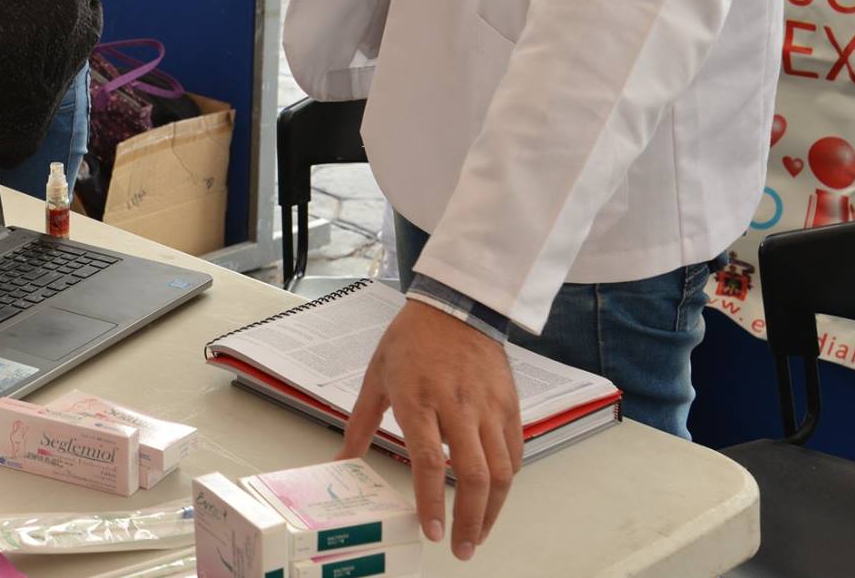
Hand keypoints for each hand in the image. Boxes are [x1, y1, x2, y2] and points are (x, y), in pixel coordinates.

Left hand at [340, 299, 523, 560]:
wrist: (455, 306)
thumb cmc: (411, 340)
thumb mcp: (376, 377)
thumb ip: (359, 425)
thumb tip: (340, 462)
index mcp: (419, 399)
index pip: (430, 461)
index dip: (432, 501)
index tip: (431, 531)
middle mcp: (457, 405)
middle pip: (474, 475)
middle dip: (469, 521)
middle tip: (460, 548)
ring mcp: (487, 405)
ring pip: (501, 470)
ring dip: (492, 510)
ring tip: (478, 534)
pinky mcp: (509, 404)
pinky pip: (514, 451)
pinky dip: (506, 481)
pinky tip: (493, 498)